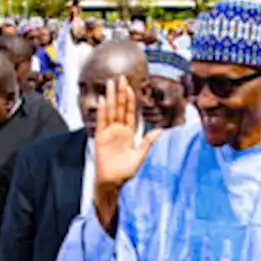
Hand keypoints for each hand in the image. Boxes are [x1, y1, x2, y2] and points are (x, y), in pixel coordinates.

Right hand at [94, 76, 159, 233]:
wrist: (113, 182)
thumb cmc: (125, 172)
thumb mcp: (140, 156)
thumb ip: (148, 142)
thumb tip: (160, 130)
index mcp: (129, 133)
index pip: (130, 112)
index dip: (131, 100)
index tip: (132, 87)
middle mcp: (118, 130)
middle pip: (119, 107)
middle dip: (120, 93)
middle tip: (120, 77)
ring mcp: (109, 133)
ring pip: (111, 111)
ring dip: (111, 97)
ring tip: (111, 83)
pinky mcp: (101, 138)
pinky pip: (102, 122)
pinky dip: (103, 111)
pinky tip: (104, 101)